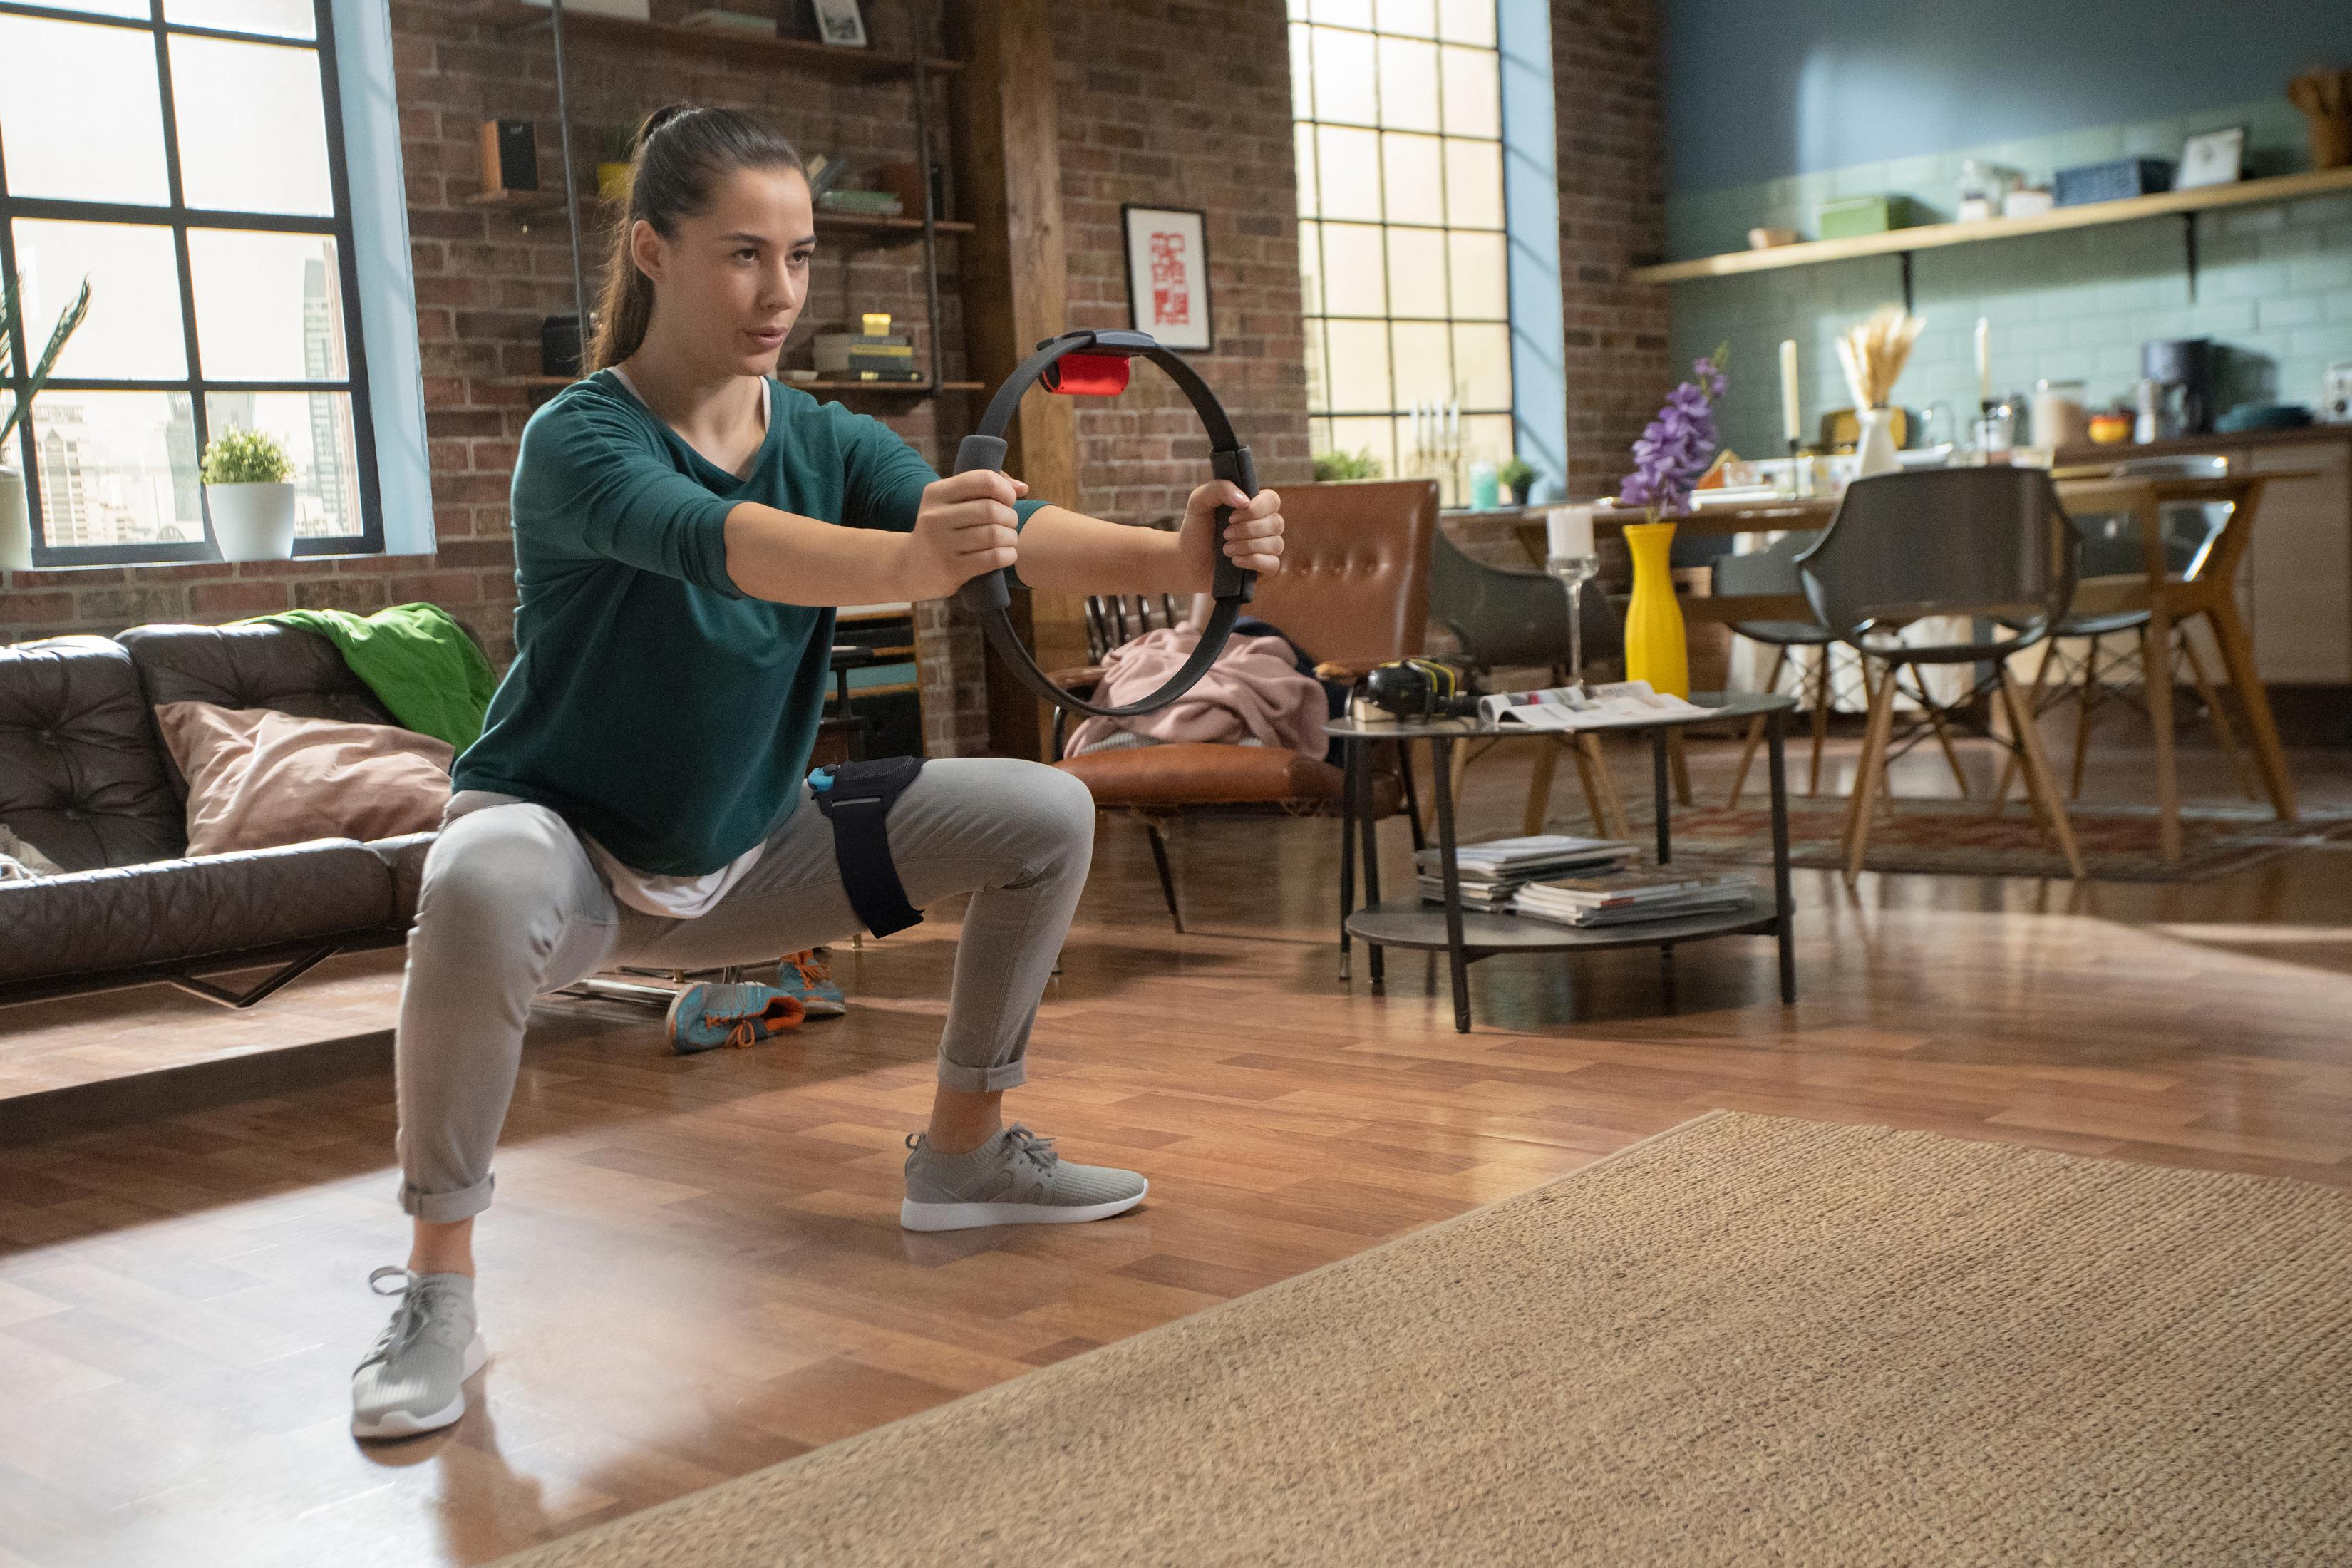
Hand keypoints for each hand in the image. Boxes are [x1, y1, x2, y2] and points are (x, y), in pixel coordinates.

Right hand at [903, 470, 1026, 600]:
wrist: (911, 567)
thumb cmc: (944, 529)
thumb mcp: (951, 503)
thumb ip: (986, 487)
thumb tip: (1022, 488)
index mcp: (936, 493)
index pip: (983, 480)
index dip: (1005, 490)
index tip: (1008, 501)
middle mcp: (935, 516)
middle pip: (991, 509)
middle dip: (1010, 517)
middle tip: (1009, 524)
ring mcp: (941, 544)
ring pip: (994, 534)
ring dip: (1011, 537)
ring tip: (1009, 539)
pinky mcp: (951, 569)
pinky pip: (993, 558)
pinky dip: (1008, 555)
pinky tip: (1007, 554)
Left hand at [1177, 481, 1283, 591]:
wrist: (1186, 562)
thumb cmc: (1196, 530)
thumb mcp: (1199, 501)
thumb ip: (1219, 489)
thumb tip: (1245, 500)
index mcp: (1254, 507)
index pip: (1273, 500)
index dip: (1256, 508)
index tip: (1232, 517)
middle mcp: (1264, 526)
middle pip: (1276, 523)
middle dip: (1248, 529)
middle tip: (1225, 534)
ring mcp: (1266, 549)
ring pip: (1276, 544)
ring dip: (1247, 546)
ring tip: (1226, 550)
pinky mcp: (1263, 570)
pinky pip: (1273, 565)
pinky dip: (1254, 561)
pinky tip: (1235, 562)